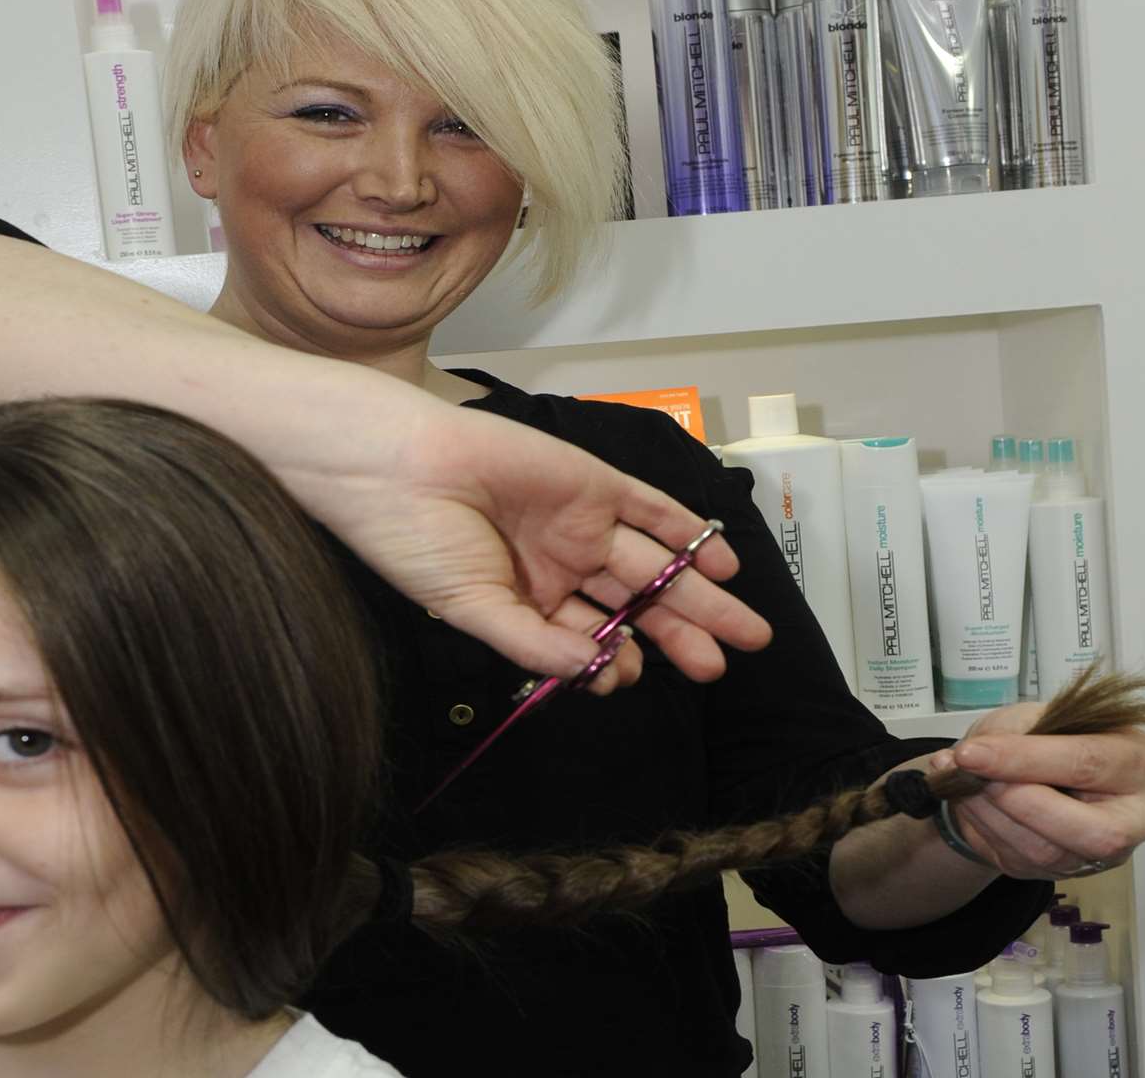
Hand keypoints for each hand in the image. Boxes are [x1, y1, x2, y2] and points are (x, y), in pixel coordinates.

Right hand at [287, 403, 771, 685]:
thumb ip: (536, 644)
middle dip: (680, 637)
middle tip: (719, 669)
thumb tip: (598, 669)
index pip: (588, 640)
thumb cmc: (420, 542)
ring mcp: (581, 523)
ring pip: (654, 567)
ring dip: (699, 598)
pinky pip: (654, 511)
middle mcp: (560, 566)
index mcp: (526, 601)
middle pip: (635, 608)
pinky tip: (724, 566)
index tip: (627, 678)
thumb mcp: (473, 609)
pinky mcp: (595, 483)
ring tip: (745, 634)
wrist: (399, 466)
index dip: (616, 662)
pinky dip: (689, 534)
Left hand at [932, 704, 1144, 879]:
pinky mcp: (1068, 872)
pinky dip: (984, 829)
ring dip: (990, 815)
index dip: (1024, 759)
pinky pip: (1021, 861)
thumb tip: (969, 758)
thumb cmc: (1051, 738)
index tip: (971, 753)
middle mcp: (1138, 817)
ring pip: (1048, 852)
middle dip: (1018, 801)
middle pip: (1090, 830)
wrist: (1037, 771)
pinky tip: (970, 801)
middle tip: (971, 773)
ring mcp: (1107, 853)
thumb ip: (1011, 732)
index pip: (1088, 764)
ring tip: (961, 781)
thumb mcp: (1037, 714)